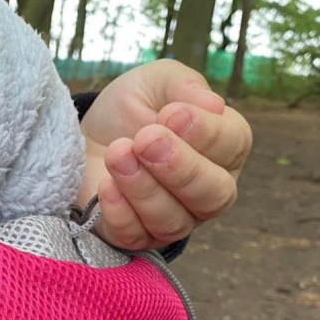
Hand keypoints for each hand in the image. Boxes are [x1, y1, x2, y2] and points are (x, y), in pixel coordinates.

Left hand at [77, 59, 252, 250]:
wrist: (85, 135)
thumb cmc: (130, 109)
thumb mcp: (153, 82)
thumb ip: (181, 84)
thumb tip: (212, 104)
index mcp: (223, 146)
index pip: (234, 145)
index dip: (206, 132)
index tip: (170, 114)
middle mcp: (208, 189)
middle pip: (215, 194)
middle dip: (179, 167)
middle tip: (145, 139)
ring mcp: (175, 218)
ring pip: (174, 220)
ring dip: (143, 187)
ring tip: (117, 154)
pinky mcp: (137, 236)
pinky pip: (137, 237)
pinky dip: (120, 212)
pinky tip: (105, 185)